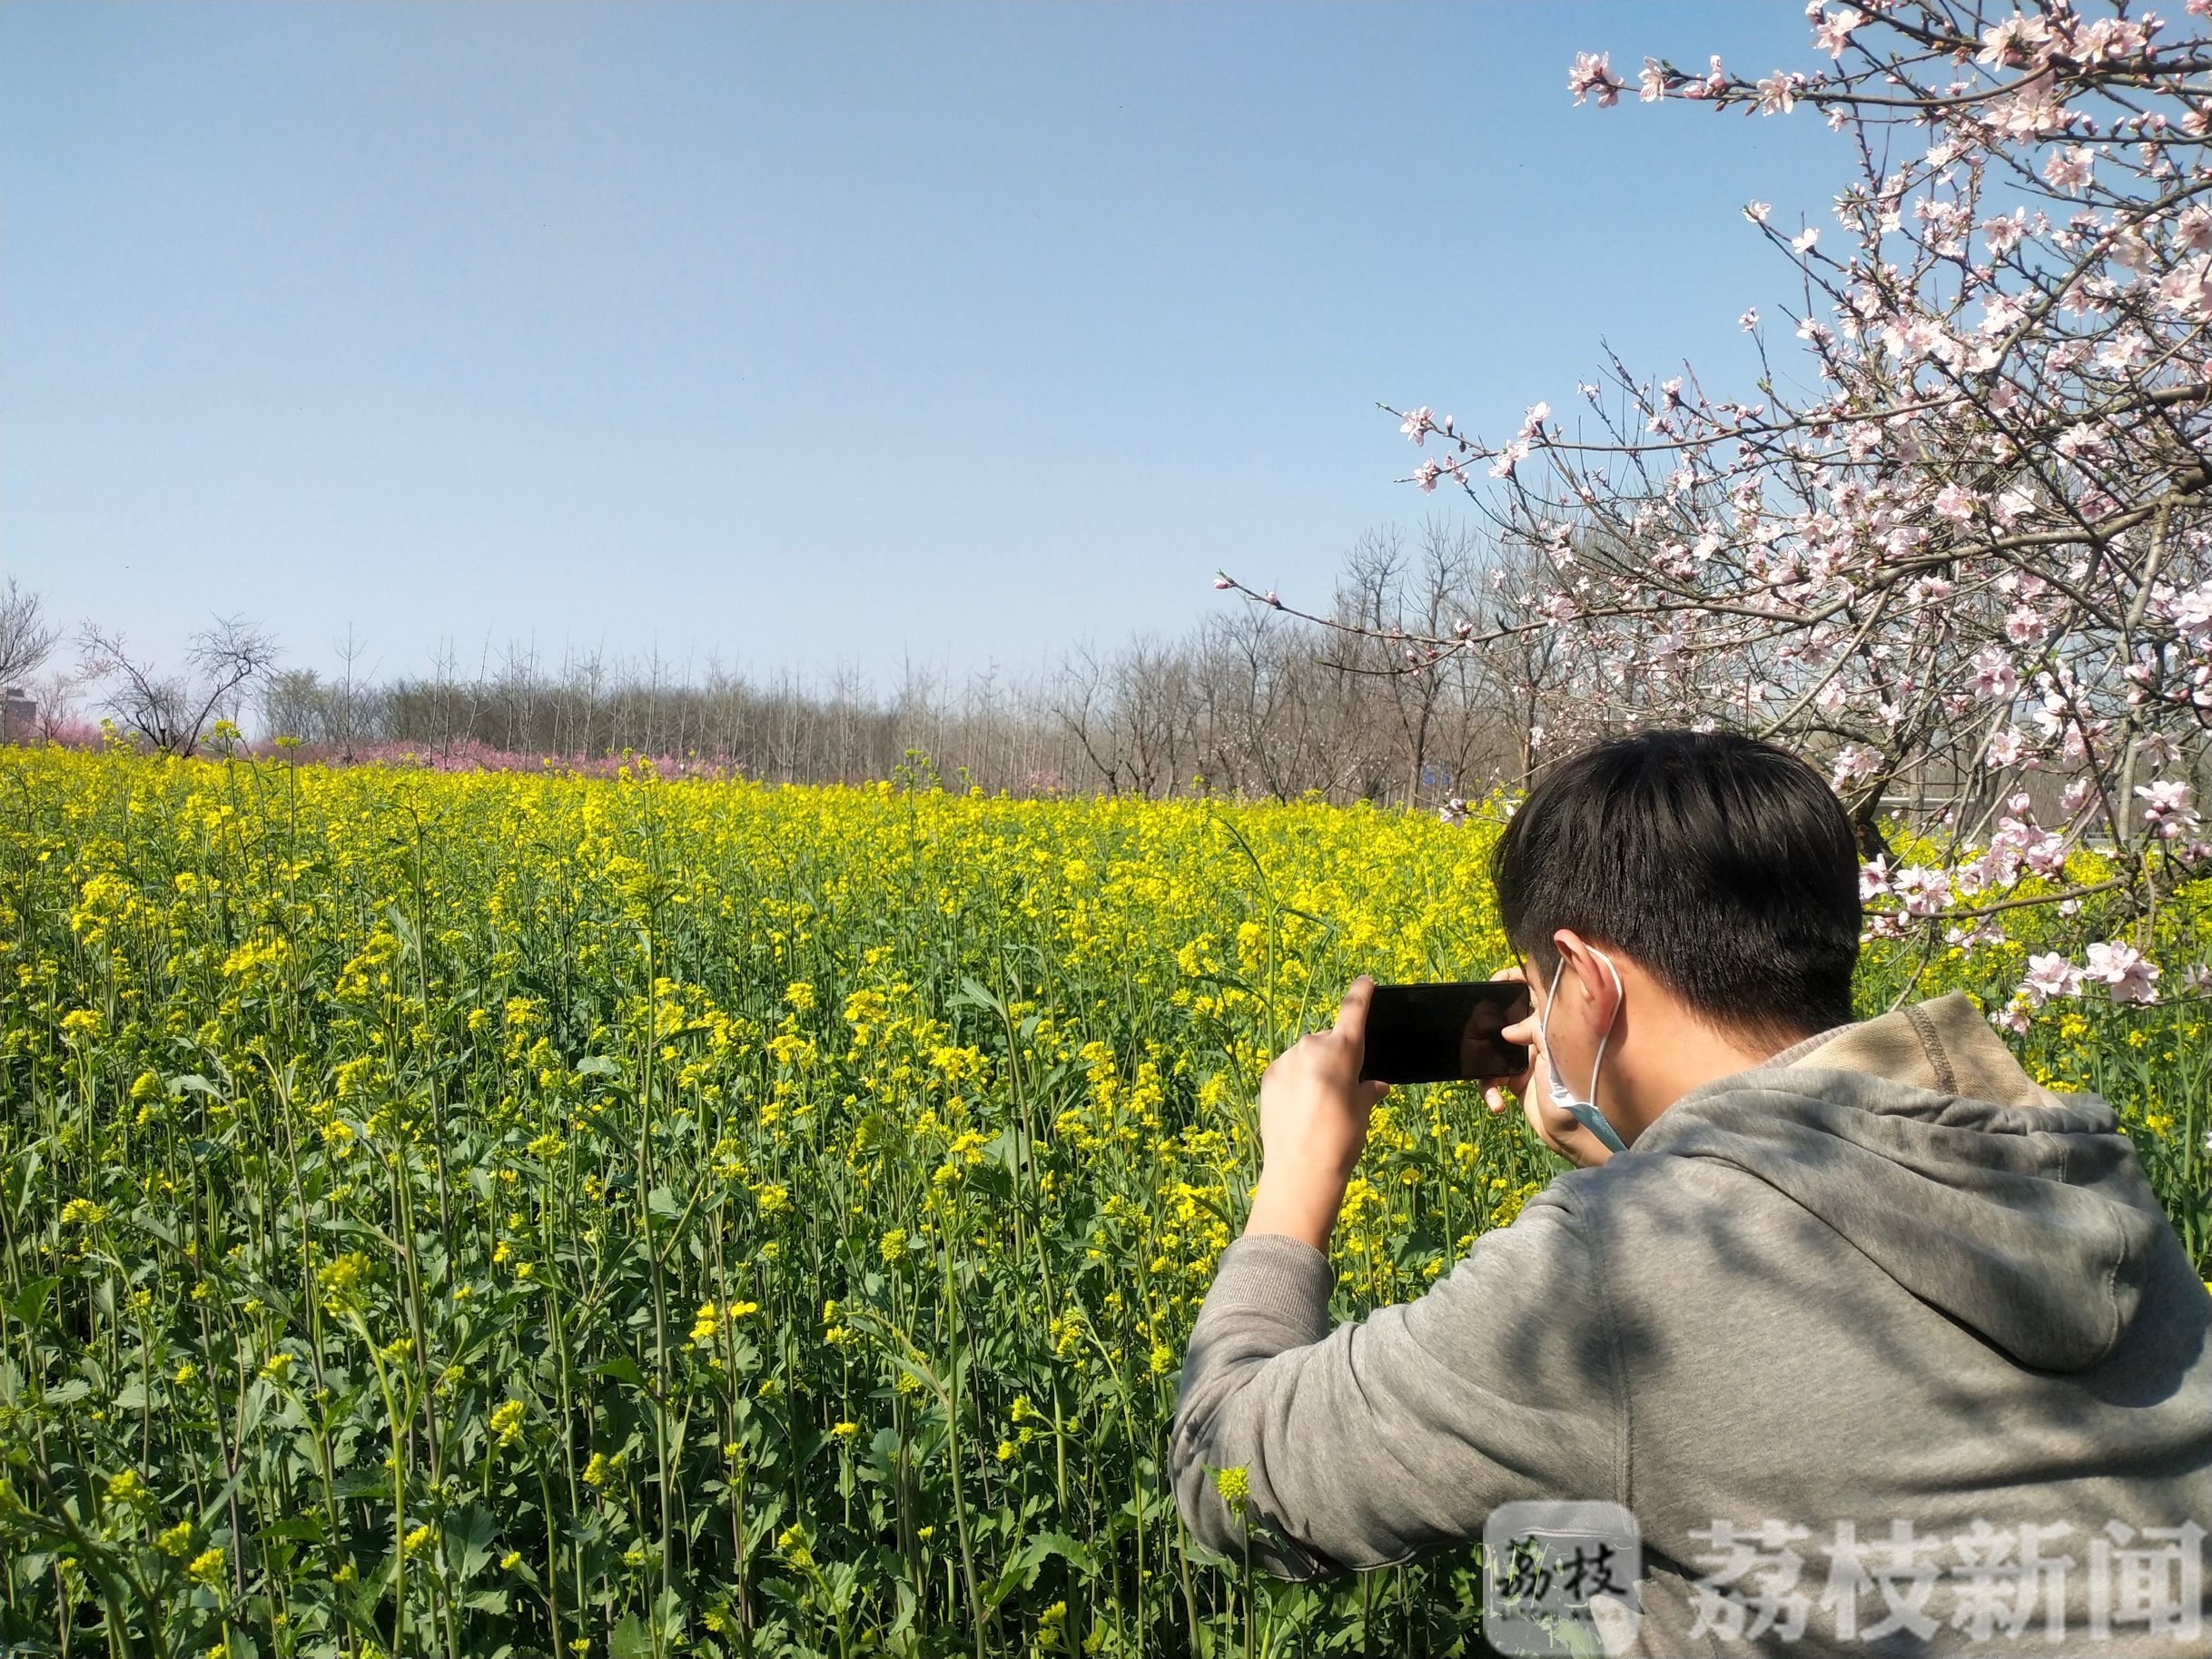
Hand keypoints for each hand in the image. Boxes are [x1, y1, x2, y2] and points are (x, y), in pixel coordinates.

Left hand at [1244, 977, 1389, 1249]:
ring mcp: (1287, 1059)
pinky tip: (1298, 1108)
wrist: (1300, 1169)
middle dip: (1335, 1056)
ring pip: (1306, 1055)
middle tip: (1340, 1089)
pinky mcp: (1269, 1075)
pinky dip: (1295, 1080)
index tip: (1364, 981)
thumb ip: (1368, 1091)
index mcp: (1343, 1050)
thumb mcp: (1362, 1113)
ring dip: (1313, 1069)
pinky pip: (1288, 1068)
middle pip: (1328, 1040)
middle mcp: (1312, 1046)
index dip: (1360, 993)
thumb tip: (1377, 1085)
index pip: (1353, 1010)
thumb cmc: (1341, 1140)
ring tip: (1316, 1106)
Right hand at [1480, 962, 1614, 1168]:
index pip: (1534, 993)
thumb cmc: (1575, 1092)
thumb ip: (1534, 1032)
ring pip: (1493, 1051)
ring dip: (1484, 1066)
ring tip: (1491, 1084)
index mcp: (1552, 1026)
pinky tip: (1496, 1104)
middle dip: (1487, 1023)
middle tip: (1474, 1026)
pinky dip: (1489, 1091)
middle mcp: (1537, 1039)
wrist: (1577, 1134)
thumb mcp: (1556, 1055)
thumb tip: (1506, 1030)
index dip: (1516, 981)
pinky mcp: (1515, 1083)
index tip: (1495, 982)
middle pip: (1507, 1019)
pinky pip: (1491, 1080)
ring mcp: (1524, 1061)